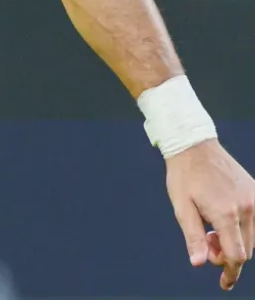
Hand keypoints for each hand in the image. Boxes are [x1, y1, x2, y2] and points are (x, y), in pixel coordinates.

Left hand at [167, 139, 254, 288]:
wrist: (194, 146)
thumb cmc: (183, 177)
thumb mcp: (182, 208)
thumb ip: (194, 237)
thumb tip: (199, 264)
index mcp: (226, 213)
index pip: (237, 255)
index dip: (230, 272)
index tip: (224, 283)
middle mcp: (247, 208)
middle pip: (246, 249)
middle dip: (227, 254)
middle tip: (207, 241)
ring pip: (253, 237)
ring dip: (236, 242)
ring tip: (212, 229)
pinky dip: (243, 229)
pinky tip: (224, 219)